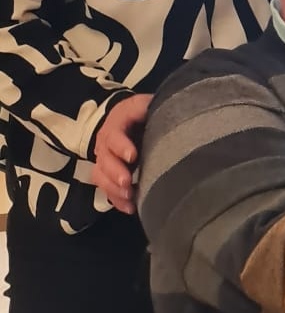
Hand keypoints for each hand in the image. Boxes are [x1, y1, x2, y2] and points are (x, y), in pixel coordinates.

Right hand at [92, 93, 152, 213]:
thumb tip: (156, 107)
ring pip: (101, 176)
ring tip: (129, 196)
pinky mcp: (111, 176)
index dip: (120, 146)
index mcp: (116, 123)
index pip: (114, 135)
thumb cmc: (144, 112)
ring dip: (113, 188)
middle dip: (115, 172)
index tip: (132, 156)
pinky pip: (107, 190)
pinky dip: (117, 200)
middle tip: (127, 182)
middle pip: (104, 159)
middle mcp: (106, 143)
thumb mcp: (147, 104)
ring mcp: (106, 160)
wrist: (136, 121)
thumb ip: (149, 106)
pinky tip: (130, 208)